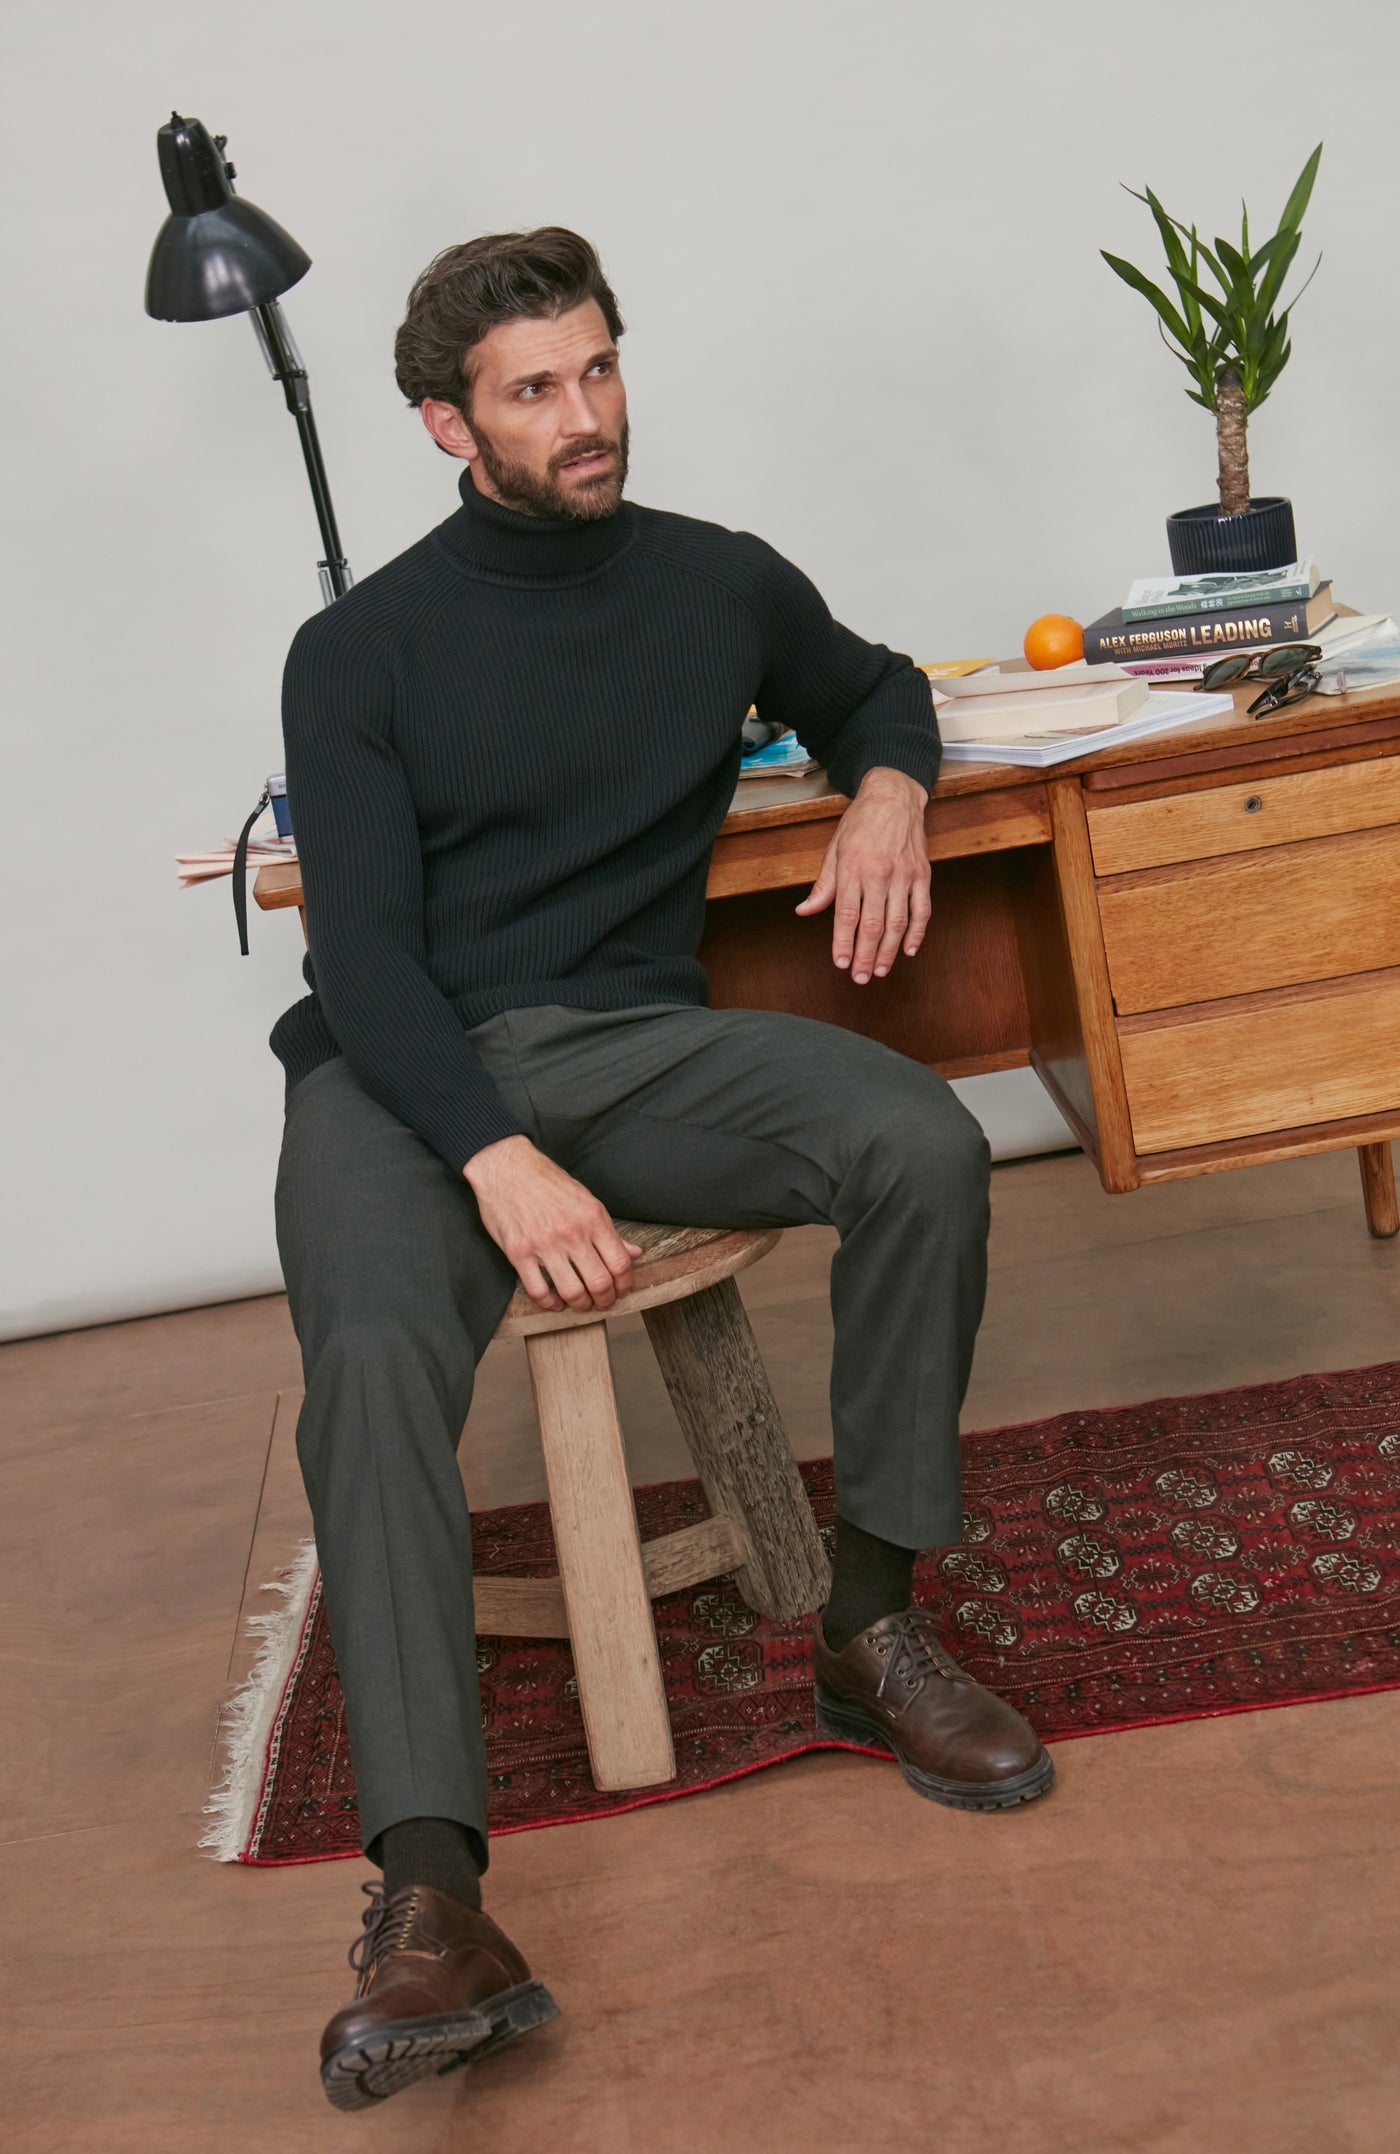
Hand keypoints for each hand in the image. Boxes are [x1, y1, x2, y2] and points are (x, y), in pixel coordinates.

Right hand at [464, 1136, 641, 1313]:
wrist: (506, 1167)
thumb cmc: (546, 1181)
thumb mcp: (585, 1198)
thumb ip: (607, 1230)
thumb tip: (634, 1252)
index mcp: (593, 1217)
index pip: (620, 1262)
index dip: (625, 1283)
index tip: (622, 1290)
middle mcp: (571, 1232)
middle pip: (600, 1282)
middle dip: (605, 1300)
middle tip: (603, 1303)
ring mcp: (544, 1244)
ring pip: (572, 1292)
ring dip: (581, 1305)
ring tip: (581, 1304)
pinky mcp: (518, 1253)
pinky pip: (539, 1291)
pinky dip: (550, 1304)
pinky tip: (555, 1302)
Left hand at [794, 767, 930, 982]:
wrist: (894, 796)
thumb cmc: (860, 823)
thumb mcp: (834, 849)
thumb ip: (823, 885)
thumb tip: (805, 911)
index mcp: (852, 868)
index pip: (846, 914)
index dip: (843, 942)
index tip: (841, 963)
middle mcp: (879, 873)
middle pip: (872, 925)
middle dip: (866, 956)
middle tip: (861, 978)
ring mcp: (904, 875)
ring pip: (897, 922)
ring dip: (889, 951)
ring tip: (881, 970)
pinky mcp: (922, 874)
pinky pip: (922, 910)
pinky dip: (916, 933)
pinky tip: (908, 950)